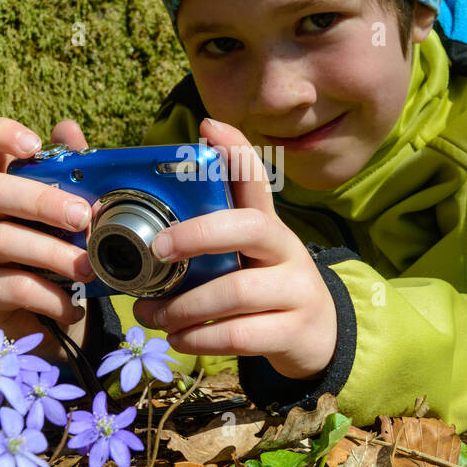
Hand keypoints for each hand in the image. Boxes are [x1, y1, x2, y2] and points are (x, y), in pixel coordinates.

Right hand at [0, 117, 94, 340]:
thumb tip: (68, 128)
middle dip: (42, 201)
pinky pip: (12, 287)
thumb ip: (71, 174)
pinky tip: (72, 305)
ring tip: (89, 268)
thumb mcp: (69, 215)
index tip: (33, 144)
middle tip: (82, 217)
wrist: (48, 314)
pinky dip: (50, 296)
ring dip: (53, 253)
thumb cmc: (58, 253)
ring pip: (2, 240)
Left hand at [131, 118, 337, 379]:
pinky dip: (200, 339)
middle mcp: (287, 250)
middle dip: (198, 234)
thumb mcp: (245, 258)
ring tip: (151, 314)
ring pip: (236, 291)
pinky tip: (178, 339)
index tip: (207, 127)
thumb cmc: (264, 290)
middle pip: (250, 227)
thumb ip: (208, 240)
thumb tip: (149, 224)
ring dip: (184, 306)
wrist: (317, 338)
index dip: (235, 151)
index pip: (256, 180)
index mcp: (268, 226)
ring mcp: (296, 291)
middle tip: (156, 248)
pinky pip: (240, 335)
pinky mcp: (294, 332)